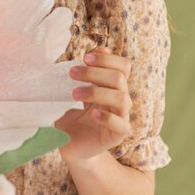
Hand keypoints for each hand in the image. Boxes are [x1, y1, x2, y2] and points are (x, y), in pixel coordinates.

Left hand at [55, 46, 131, 164]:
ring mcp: (121, 118)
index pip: (123, 66)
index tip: (85, 58)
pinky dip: (107, 117)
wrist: (70, 146)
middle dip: (94, 73)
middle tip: (72, 74)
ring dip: (96, 92)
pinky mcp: (117, 136)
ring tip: (74, 93)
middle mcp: (120, 100)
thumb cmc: (72, 116)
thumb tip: (98, 49)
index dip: (107, 59)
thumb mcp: (74, 91)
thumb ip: (84, 72)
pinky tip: (92, 114)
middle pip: (119, 78)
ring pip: (121, 98)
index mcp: (112, 87)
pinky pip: (121, 124)